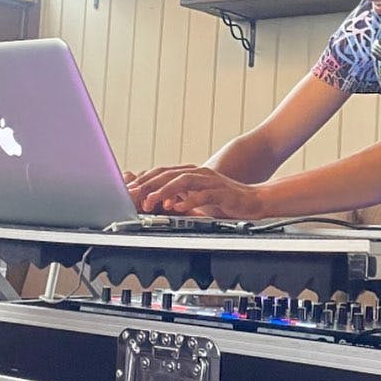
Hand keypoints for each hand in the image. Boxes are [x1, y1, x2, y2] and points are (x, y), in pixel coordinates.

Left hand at [128, 166, 266, 219]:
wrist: (253, 201)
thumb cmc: (223, 201)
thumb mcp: (195, 199)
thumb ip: (178, 197)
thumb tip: (157, 202)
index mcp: (190, 173)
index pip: (161, 172)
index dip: (143, 180)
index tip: (127, 191)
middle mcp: (198, 173)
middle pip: (167, 174)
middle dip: (147, 185)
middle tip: (132, 196)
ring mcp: (210, 180)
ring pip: (182, 181)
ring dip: (163, 191)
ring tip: (150, 203)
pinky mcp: (222, 191)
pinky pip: (203, 194)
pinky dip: (189, 200)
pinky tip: (178, 207)